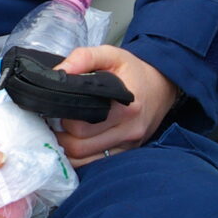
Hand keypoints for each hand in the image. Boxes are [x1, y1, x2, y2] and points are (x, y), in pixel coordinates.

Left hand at [52, 46, 178, 166]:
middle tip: (54, 119)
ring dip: (67, 149)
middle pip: (80, 145)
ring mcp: (129, 144)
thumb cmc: (133, 70)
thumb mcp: (110, 54)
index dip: (62, 117)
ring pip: (85, 159)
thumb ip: (83, 58)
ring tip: (61, 130)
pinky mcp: (128, 151)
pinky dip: (81, 157)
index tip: (54, 107)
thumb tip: (58, 72)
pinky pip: (97, 163)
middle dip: (61, 134)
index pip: (81, 124)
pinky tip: (74, 141)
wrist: (162, 85)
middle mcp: (128, 130)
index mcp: (124, 107)